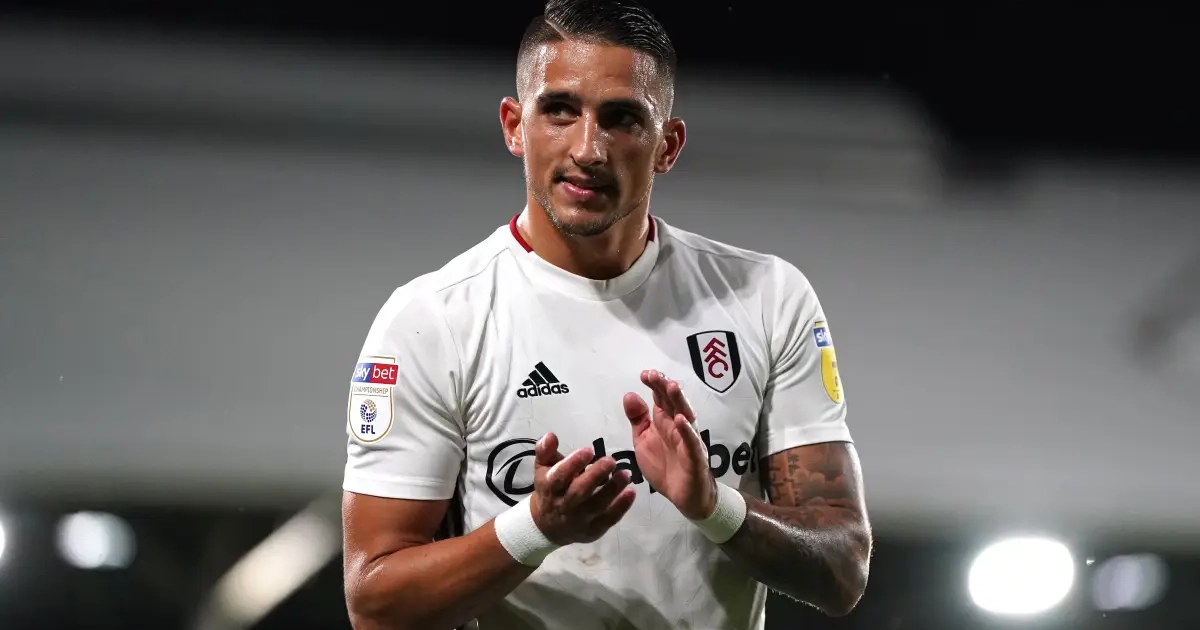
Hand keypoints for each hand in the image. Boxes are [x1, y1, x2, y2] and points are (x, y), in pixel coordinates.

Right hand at [529, 432, 636, 545]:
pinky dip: (621, 507)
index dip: (573, 464)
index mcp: (550, 488)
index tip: (588, 450)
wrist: (547, 526)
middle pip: (578, 492)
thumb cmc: (550, 490)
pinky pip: (608, 520)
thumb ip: (546, 451)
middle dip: (595, 476)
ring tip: (625, 474)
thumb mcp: (543, 469)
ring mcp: (579, 520)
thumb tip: (550, 436)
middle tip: (611, 461)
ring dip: (612, 490)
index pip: (559, 476)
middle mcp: (563, 505)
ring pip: (596, 506)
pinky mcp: (593, 530)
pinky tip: (631, 492)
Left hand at [623, 370, 717, 520]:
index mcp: (665, 421)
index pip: (661, 398)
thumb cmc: (664, 466)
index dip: (655, 385)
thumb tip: (629, 394)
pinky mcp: (695, 457)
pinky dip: (687, 431)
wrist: (683, 496)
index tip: (645, 374)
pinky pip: (692, 442)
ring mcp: (688, 440)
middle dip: (665, 387)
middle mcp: (678, 426)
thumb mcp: (643, 440)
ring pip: (686, 416)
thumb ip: (637, 419)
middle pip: (673, 402)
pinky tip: (680, 420)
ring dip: (679, 401)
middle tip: (655, 374)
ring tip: (672, 387)